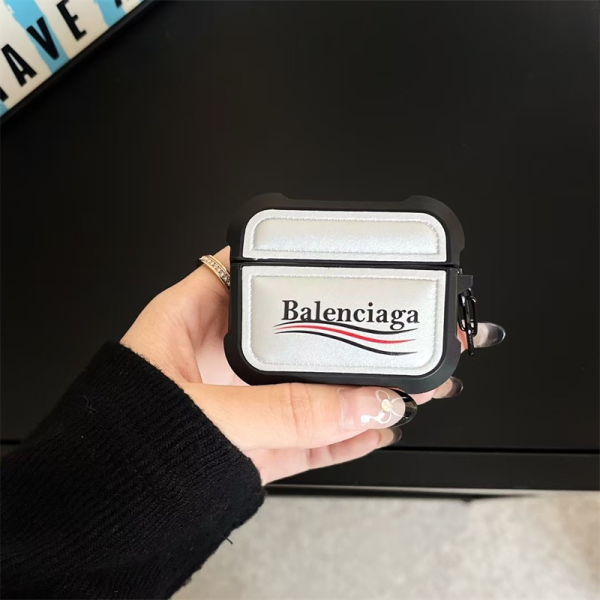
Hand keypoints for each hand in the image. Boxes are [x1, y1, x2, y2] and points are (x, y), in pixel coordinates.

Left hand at [122, 248, 503, 483]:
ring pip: (313, 387)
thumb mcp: (207, 412)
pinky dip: (349, 434)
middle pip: (298, 332)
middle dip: (351, 332)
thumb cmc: (122, 442)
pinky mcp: (257, 445)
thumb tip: (361, 403)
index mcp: (193, 319)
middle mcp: (223, 356)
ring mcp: (244, 402)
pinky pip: (312, 435)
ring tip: (410, 380)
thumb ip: (285, 411)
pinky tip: (381, 424)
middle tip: (398, 326)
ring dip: (362, 387)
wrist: (102, 516)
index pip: (252, 271)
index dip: (297, 262)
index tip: (342, 259)